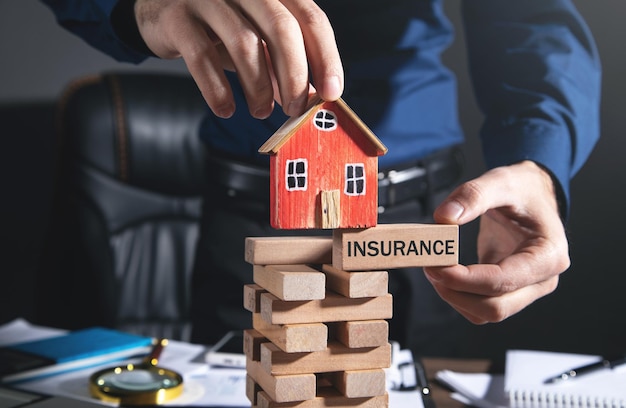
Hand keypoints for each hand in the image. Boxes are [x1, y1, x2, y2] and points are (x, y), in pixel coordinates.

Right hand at [135, 0, 343, 118]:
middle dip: (295, 76)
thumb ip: (283, 61)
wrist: (160, 9)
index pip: (311, 18)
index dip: (326, 57)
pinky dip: (218, 91)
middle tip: (296, 109)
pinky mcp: (176, 17)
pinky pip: (203, 58)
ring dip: (259, 87)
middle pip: (281, 28)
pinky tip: (226, 108)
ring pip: (245, 44)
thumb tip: (312, 96)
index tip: (333, 92)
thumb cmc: (219, 26)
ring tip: (262, 112)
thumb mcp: (258, 37)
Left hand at [424, 161, 569, 323]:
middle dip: (457, 292)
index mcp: (548, 255)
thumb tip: (443, 217)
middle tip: (430, 267)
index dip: (467, 280)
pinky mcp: (509, 290)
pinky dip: (458, 296)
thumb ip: (473, 195)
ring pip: (486, 313)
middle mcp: (542, 279)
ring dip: (455, 297)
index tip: (437, 266)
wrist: (532, 193)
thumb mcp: (500, 180)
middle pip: (496, 307)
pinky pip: (480, 307)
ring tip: (434, 268)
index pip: (504, 281)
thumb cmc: (523, 189)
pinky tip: (444, 273)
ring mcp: (527, 289)